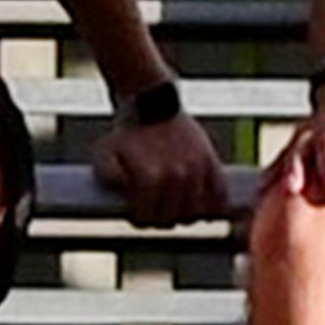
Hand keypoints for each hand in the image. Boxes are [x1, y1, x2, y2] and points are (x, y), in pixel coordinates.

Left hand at [92, 108, 224, 226]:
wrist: (151, 103)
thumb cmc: (127, 133)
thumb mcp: (105, 153)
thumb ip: (108, 178)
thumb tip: (123, 198)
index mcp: (150, 177)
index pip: (148, 217)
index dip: (140, 221)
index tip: (138, 217)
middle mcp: (176, 176)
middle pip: (171, 218)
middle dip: (160, 220)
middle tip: (155, 214)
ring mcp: (196, 170)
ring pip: (196, 212)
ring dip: (185, 218)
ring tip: (176, 213)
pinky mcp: (210, 161)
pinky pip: (219, 195)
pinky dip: (214, 207)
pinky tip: (204, 210)